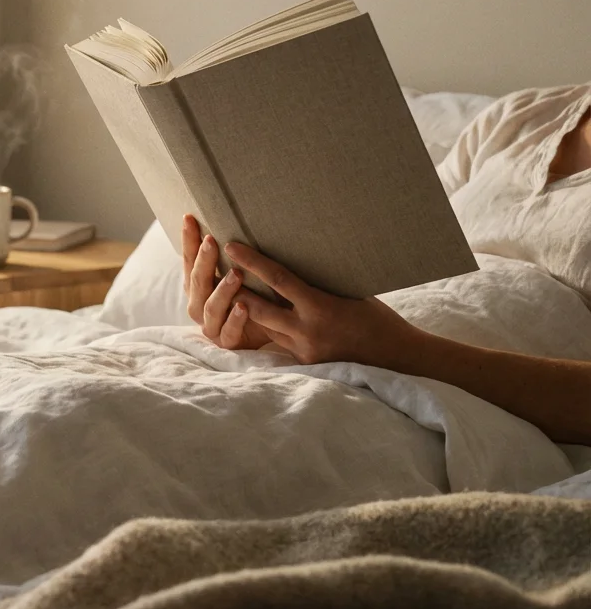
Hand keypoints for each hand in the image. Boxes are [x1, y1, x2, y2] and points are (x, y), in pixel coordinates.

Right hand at [181, 215, 273, 349]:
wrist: (264, 334)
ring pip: (211, 307)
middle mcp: (199, 304)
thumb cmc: (250, 298)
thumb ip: (230, 256)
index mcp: (197, 286)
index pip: (189, 260)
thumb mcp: (239, 275)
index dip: (188, 240)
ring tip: (236, 274)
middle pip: (197, 281)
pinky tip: (244, 307)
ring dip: (223, 290)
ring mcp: (211, 325)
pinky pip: (228, 331)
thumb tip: (231, 217)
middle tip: (211, 240)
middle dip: (204, 261)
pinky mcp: (226, 342)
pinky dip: (236, 319)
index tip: (191, 218)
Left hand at [222, 240, 423, 366]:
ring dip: (245, 310)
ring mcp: (303, 349)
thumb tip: (291, 262)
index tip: (231, 245)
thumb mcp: (348, 292)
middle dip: (233, 289)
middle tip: (211, 270)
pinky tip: (254, 318)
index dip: (252, 262)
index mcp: (320, 307)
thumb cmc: (377, 317)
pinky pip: (278, 341)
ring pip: (264, 326)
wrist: (396, 356)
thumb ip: (317, 284)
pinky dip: (268, 328)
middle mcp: (306, 329)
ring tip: (225, 291)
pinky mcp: (303, 362)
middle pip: (258, 307)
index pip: (278, 279)